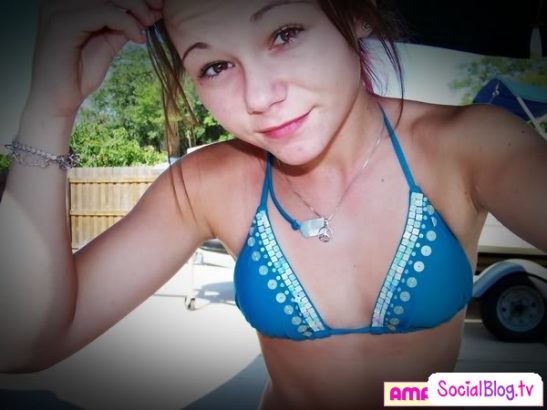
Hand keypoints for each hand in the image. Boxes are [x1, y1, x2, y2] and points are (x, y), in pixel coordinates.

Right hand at [26, 0, 162, 119]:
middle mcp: (60, 0)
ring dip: (135, 9)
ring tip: (149, 25)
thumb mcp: (107, 43)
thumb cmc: (78, 74)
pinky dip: (126, 23)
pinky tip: (137, 37)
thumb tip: (149, 12)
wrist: (58, 100)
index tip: (157, 5)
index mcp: (69, 3)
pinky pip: (103, 13)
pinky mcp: (63, 23)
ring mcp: (59, 9)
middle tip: (158, 12)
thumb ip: (122, 25)